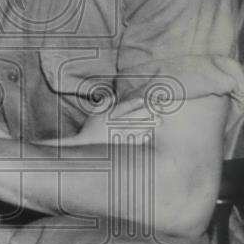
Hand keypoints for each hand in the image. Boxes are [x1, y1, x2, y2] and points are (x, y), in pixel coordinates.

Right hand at [36, 96, 162, 146]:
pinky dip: (144, 137)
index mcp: (108, 115)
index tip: (145, 100)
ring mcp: (118, 136)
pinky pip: (136, 141)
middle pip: (135, 116)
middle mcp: (114, 125)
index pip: (125, 107)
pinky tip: (148, 134)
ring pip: (138, 128)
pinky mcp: (121, 146)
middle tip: (158, 109)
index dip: (137, 103)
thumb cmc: (91, 129)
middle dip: (148, 112)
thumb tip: (114, 95)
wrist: (85, 148)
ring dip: (150, 124)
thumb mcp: (95, 113)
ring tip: (158, 120)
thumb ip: (105, 103)